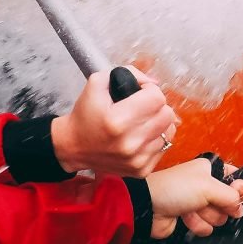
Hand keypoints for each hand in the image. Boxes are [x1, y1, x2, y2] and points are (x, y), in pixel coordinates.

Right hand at [50, 66, 177, 177]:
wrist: (73, 147)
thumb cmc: (86, 114)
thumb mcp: (98, 82)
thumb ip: (128, 72)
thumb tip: (153, 83)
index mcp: (118, 121)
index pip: (157, 97)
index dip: (149, 90)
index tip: (139, 93)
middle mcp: (129, 143)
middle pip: (167, 114)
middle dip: (156, 106)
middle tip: (142, 107)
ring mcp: (137, 160)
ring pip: (169, 130)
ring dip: (158, 122)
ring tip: (141, 121)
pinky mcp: (141, 171)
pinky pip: (165, 147)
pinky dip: (156, 138)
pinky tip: (141, 136)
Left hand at [146, 158, 242, 238]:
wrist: (149, 207)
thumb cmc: (176, 189)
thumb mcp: (208, 187)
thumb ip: (231, 195)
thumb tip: (241, 206)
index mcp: (210, 169)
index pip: (235, 178)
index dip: (240, 188)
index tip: (240, 195)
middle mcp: (205, 184)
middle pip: (229, 200)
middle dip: (221, 206)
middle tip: (213, 205)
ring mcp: (198, 202)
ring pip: (218, 215)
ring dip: (208, 216)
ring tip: (194, 210)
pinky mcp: (191, 217)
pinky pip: (206, 225)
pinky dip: (198, 224)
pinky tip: (187, 219)